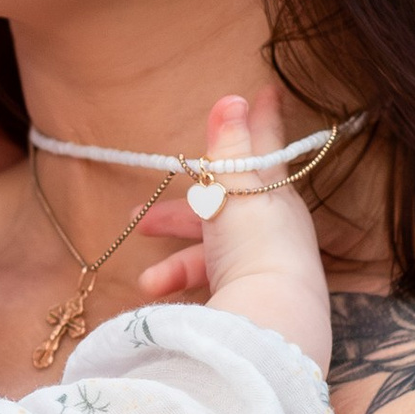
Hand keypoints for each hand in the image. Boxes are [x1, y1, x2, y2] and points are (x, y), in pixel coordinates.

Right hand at [133, 90, 333, 375]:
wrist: (271, 323)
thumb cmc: (257, 247)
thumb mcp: (237, 190)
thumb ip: (230, 147)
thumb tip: (234, 97)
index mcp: (275, 196)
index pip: (265, 148)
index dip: (260, 120)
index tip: (267, 90)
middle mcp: (272, 229)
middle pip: (221, 208)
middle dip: (179, 212)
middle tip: (139, 216)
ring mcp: (262, 266)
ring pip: (210, 254)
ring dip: (174, 263)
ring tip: (148, 281)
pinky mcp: (250, 300)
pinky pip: (211, 287)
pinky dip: (184, 291)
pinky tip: (163, 301)